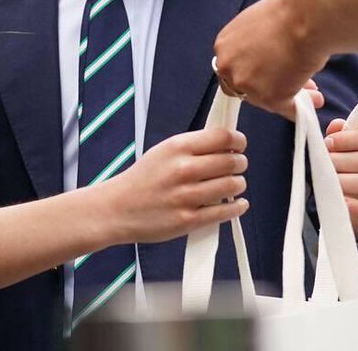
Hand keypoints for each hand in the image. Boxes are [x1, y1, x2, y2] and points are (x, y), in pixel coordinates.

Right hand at [99, 127, 248, 244]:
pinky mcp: (188, 220)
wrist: (117, 209)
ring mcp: (186, 196)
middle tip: (238, 165)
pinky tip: (238, 203)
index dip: (238, 140)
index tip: (239, 144)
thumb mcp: (164, 152)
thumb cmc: (143, 179)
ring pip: (232, 186)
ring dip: (238, 184)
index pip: (222, 136)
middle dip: (240, 163)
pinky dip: (237, 207)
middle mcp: (183, 169)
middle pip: (231, 161)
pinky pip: (225, 212)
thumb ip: (193, 147)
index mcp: (177, 147)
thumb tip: (227, 144)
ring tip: (234, 184)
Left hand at [213, 0, 328, 117]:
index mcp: (224, 46)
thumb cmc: (289, 13)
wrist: (307, 17)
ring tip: (311, 95)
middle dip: (269, 88)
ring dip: (289, 97)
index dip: (252, 75)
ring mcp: (248, 84)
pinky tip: (311, 104)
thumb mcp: (257, 25)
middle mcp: (229, 67)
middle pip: (244, 89)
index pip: (231, 70)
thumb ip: (252, 45)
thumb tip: (265, 60)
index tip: (269, 76)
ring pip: (267, 100)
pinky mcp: (270, 98)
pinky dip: (300, 109)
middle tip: (289, 85)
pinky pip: (286, 109)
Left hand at [324, 119, 357, 237]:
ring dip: (348, 182)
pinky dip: (357, 207)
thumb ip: (341, 135)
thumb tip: (336, 126)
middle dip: (342, 161)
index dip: (349, 138)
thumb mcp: (347, 150)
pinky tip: (342, 203)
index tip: (328, 142)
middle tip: (324, 164)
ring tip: (330, 181)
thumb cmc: (353, 170)